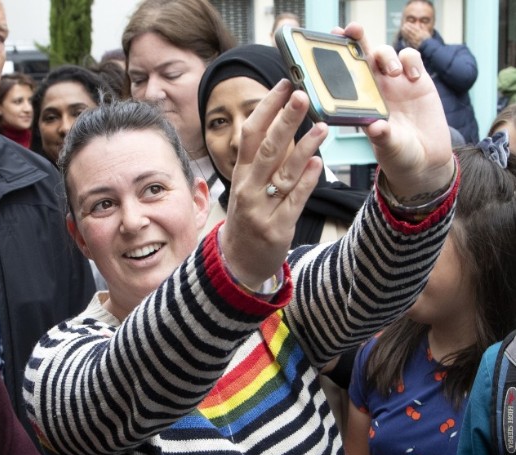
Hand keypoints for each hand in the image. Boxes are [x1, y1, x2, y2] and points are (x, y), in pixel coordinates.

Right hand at [220, 80, 327, 287]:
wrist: (238, 262)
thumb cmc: (248, 218)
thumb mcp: (248, 187)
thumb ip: (266, 161)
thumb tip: (287, 126)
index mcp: (240, 175)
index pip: (250, 134)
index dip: (267, 108)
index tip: (283, 85)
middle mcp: (248, 189)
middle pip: (267, 148)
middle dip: (285, 120)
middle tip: (301, 95)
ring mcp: (262, 209)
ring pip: (284, 173)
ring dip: (304, 148)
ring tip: (322, 127)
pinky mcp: (279, 227)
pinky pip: (295, 200)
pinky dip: (307, 181)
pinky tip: (319, 164)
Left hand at [338, 23, 453, 203]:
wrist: (425, 160)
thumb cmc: (398, 154)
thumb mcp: (389, 148)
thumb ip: (383, 137)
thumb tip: (376, 127)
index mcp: (358, 101)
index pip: (342, 74)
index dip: (334, 59)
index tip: (326, 45)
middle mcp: (373, 88)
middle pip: (361, 54)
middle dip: (355, 38)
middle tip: (352, 30)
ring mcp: (395, 82)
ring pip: (385, 53)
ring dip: (386, 56)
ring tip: (392, 74)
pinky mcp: (418, 80)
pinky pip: (411, 58)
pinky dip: (411, 61)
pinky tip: (414, 77)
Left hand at [400, 23, 430, 48]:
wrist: (427, 46)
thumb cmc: (427, 39)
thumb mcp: (427, 32)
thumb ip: (424, 28)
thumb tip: (421, 23)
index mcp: (421, 32)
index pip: (415, 28)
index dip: (410, 25)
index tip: (407, 23)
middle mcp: (418, 36)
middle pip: (411, 31)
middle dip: (407, 28)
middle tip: (403, 25)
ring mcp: (415, 40)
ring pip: (409, 35)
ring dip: (405, 32)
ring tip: (402, 28)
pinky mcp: (413, 43)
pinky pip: (408, 39)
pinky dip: (405, 36)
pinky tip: (403, 34)